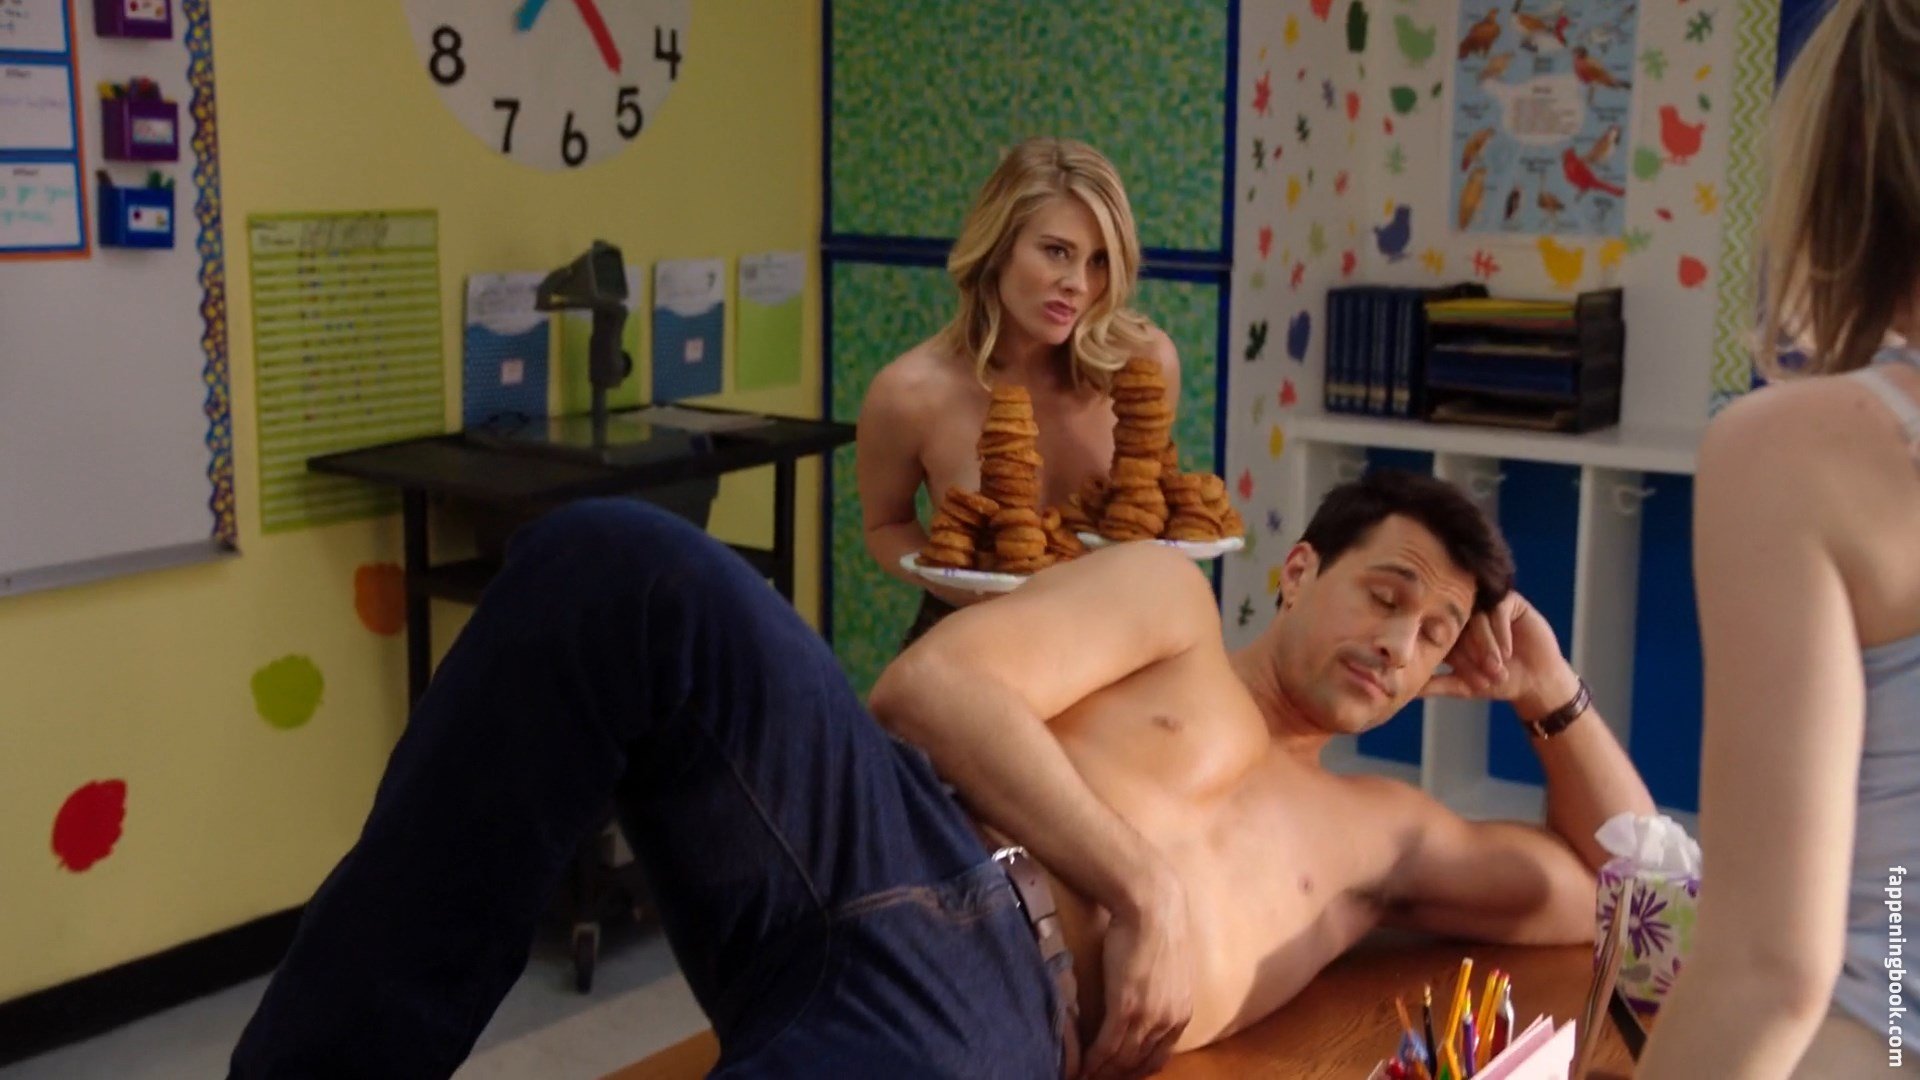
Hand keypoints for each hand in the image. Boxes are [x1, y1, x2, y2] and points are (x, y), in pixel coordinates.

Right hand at [1082, 868, 1191, 1078]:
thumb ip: (1160, 991)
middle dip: (1116, 1075)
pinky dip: (1093, 1061)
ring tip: (1083, 1076)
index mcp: (1181, 1013)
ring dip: (1102, 1072)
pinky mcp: (1125, 1007)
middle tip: (1095, 1078)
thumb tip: (1144, 999)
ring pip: (1122, 1059)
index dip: (1135, 1070)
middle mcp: (1168, 1020)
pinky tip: (1080, 1068)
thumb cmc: (1156, 927)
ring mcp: (1148, 1016)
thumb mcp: (1168, 968)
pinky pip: (1107, 1046)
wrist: (1151, 906)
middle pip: (1139, 1062)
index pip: (1158, 1057)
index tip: (1117, 1073)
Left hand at [1420, 591, 1578, 718]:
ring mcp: (1486, 607)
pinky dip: (1501, 632)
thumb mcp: (1463, 686)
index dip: (1452, 657)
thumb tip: (1404, 690)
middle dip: (1470, 652)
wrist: (1536, 680)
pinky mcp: (1508, 602)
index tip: (1464, 676)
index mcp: (1450, 632)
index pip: (1440, 636)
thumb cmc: (1498, 683)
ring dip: (1486, 644)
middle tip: (1484, 674)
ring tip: (1497, 667)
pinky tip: (1508, 652)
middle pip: (1457, 625)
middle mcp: (1466, 616)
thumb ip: (1435, 684)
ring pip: (1476, 617)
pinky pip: (1498, 609)